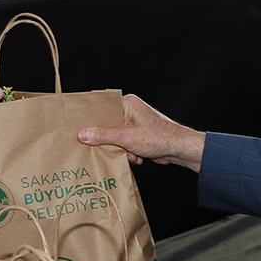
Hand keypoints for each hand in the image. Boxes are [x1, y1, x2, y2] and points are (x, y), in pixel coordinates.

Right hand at [77, 93, 206, 171]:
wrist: (179, 149)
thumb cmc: (159, 137)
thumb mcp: (126, 137)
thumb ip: (102, 136)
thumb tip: (82, 134)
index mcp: (127, 103)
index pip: (102, 109)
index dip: (91, 121)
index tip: (80, 131)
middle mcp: (130, 111)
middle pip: (107, 126)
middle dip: (110, 141)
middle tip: (106, 148)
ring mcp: (134, 124)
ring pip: (115, 138)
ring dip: (121, 150)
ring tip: (131, 153)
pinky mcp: (138, 136)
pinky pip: (124, 144)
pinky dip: (129, 153)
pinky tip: (137, 156)